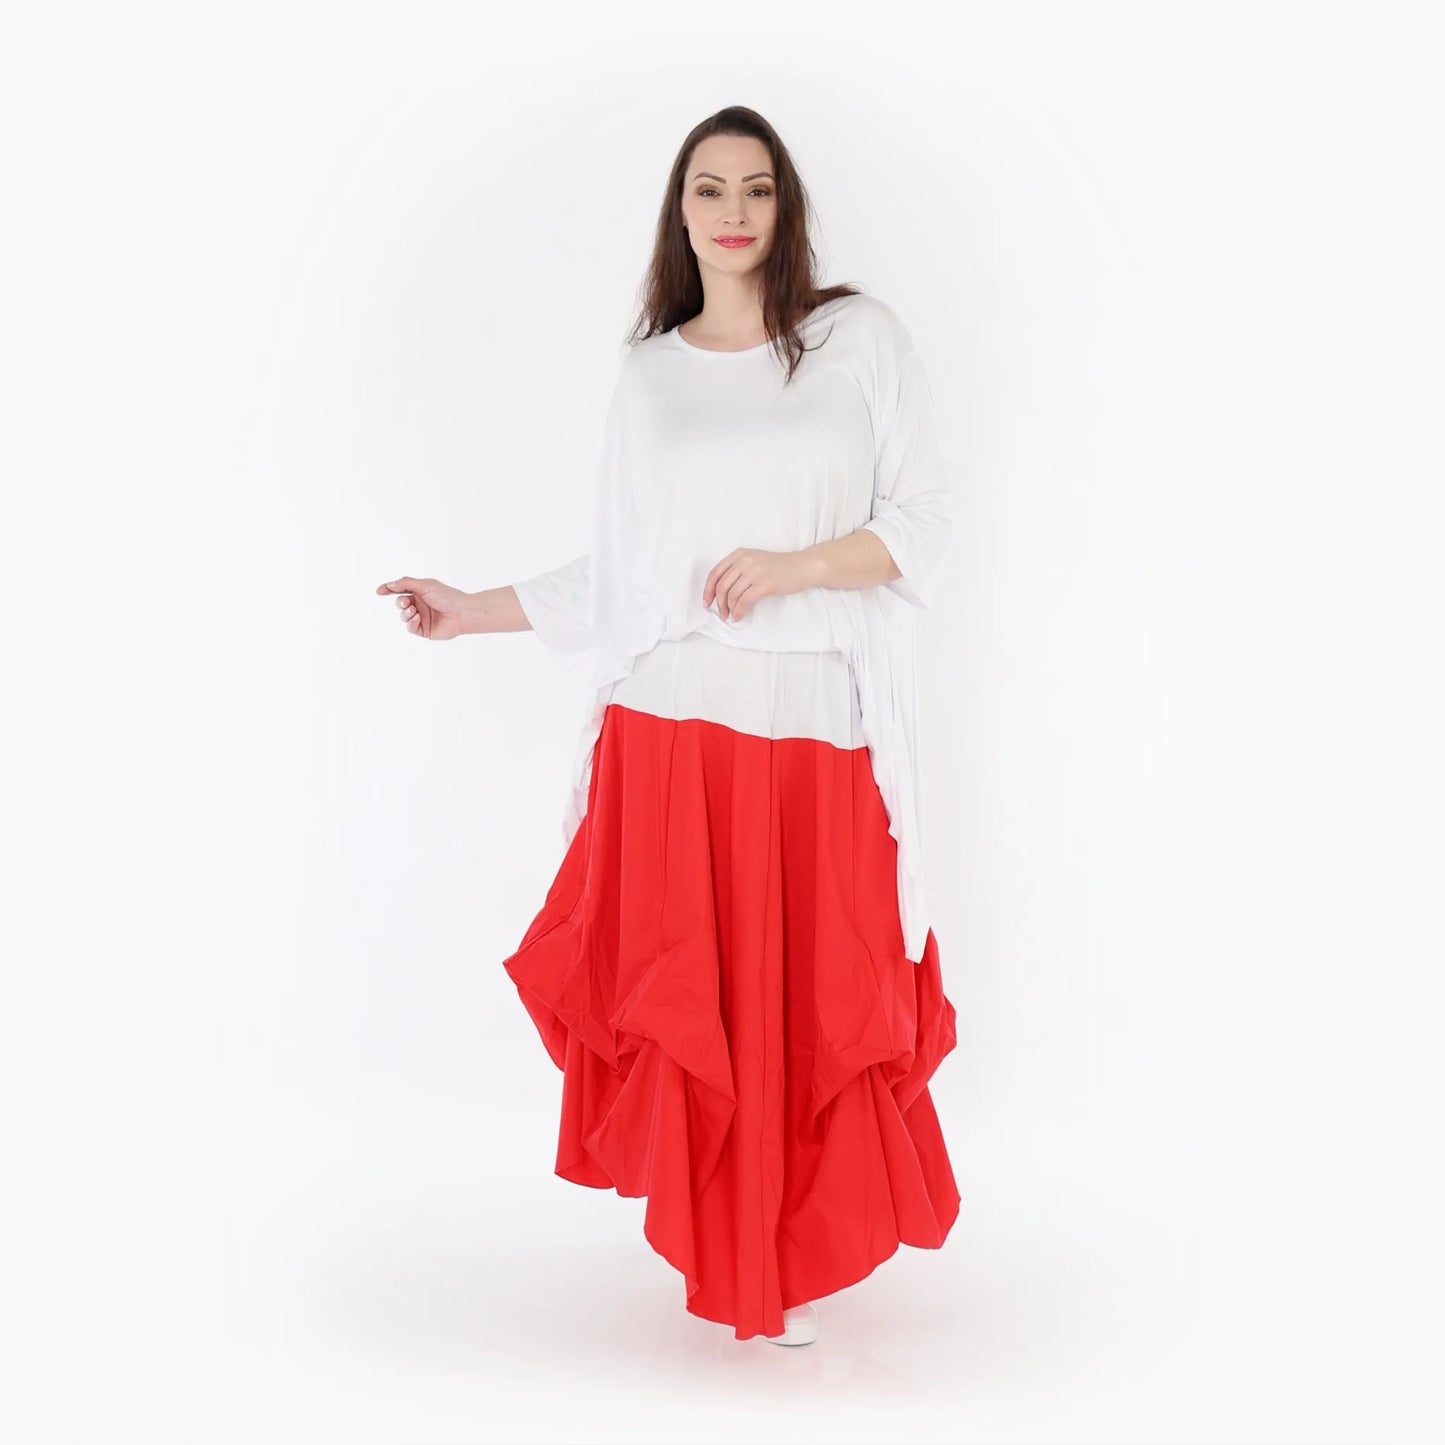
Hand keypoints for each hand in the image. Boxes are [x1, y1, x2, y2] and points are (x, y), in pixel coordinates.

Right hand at [375, 575, 471, 639]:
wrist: (461, 613)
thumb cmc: (447, 596)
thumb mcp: (425, 585)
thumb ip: (405, 583)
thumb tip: (390, 584)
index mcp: (421, 592)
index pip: (401, 590)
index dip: (389, 590)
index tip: (379, 591)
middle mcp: (421, 604)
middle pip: (400, 603)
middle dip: (400, 603)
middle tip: (406, 603)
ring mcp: (422, 617)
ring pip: (404, 616)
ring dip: (405, 613)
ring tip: (413, 611)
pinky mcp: (425, 630)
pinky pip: (410, 628)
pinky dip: (411, 623)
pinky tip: (417, 618)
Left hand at [702, 548, 819, 621]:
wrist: (803, 566)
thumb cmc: (779, 567)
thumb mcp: (755, 561)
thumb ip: (738, 571)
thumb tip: (722, 592)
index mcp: (739, 554)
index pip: (715, 572)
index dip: (708, 590)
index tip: (707, 602)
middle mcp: (745, 560)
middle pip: (722, 585)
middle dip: (719, 603)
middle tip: (721, 613)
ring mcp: (755, 571)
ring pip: (732, 594)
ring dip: (729, 609)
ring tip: (732, 615)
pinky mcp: (765, 583)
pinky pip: (745, 601)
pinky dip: (739, 611)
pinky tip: (740, 616)